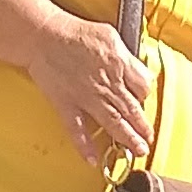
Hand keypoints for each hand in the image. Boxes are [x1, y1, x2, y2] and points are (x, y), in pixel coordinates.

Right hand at [5, 8, 152, 168]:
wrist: (44, 35)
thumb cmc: (75, 33)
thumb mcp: (110, 35)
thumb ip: (125, 56)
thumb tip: (135, 68)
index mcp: (120, 65)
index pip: (143, 87)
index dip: (144, 95)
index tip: (142, 101)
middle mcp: (107, 85)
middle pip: (132, 110)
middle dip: (142, 128)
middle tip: (148, 141)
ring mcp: (87, 97)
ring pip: (113, 122)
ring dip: (126, 138)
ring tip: (136, 151)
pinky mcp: (67, 104)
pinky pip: (77, 129)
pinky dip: (84, 146)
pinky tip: (92, 159)